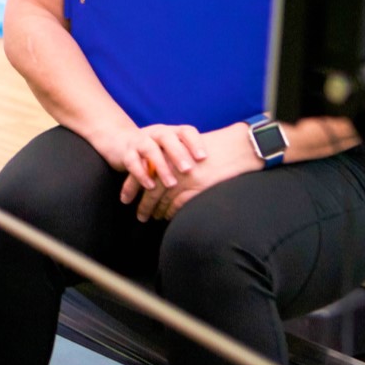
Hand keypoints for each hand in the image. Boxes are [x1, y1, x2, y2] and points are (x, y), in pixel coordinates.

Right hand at [97, 123, 205, 212]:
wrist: (119, 141)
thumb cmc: (153, 150)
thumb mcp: (169, 149)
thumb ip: (186, 156)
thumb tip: (214, 174)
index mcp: (170, 132)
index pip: (185, 131)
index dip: (195, 142)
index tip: (203, 158)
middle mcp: (155, 133)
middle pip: (167, 138)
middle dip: (178, 154)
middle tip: (188, 170)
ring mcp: (139, 141)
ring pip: (150, 150)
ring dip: (161, 167)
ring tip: (171, 184)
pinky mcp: (125, 153)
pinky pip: (133, 162)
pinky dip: (141, 174)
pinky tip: (150, 186)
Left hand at [123, 123, 258, 221]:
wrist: (238, 146)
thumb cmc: (215, 146)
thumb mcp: (187, 147)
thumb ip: (171, 158)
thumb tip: (158, 172)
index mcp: (168, 153)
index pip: (144, 172)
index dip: (132, 186)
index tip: (125, 198)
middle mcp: (173, 166)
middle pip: (150, 189)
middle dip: (142, 204)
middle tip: (137, 216)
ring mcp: (184, 178)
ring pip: (162, 200)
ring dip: (155, 211)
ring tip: (150, 218)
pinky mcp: (197, 188)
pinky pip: (178, 205)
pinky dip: (171, 213)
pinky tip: (168, 217)